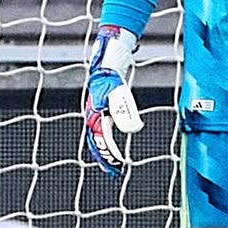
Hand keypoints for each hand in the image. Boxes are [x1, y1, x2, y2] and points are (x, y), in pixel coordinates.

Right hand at [84, 25, 142, 176]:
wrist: (107, 57)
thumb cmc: (111, 72)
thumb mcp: (119, 91)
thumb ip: (125, 110)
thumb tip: (134, 130)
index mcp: (95, 112)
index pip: (101, 139)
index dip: (109, 153)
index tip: (119, 164)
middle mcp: (93, 113)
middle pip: (96, 140)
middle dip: (104, 157)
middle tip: (114, 171)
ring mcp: (95, 110)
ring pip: (97, 136)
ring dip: (104, 149)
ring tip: (112, 162)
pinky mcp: (101, 107)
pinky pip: (101, 128)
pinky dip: (106, 139)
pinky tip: (112, 142)